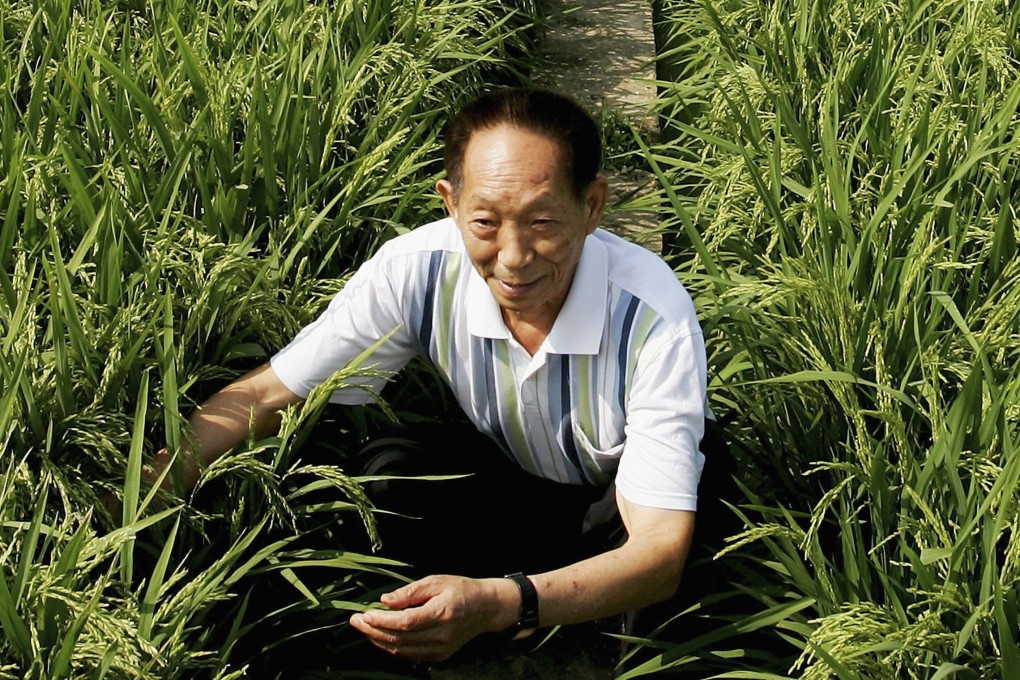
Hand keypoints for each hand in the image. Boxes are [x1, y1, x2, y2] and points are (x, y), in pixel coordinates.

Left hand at [349, 574, 517, 661]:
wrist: (486, 608)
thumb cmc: (461, 589)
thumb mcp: (436, 581)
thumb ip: (410, 591)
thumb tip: (385, 600)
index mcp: (442, 613)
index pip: (405, 622)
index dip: (382, 620)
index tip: (364, 613)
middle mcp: (441, 635)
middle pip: (400, 638)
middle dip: (373, 630)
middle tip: (355, 620)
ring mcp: (441, 649)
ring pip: (402, 650)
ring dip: (379, 640)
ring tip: (364, 628)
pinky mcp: (439, 655)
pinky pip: (409, 654)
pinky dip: (392, 647)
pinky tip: (380, 636)